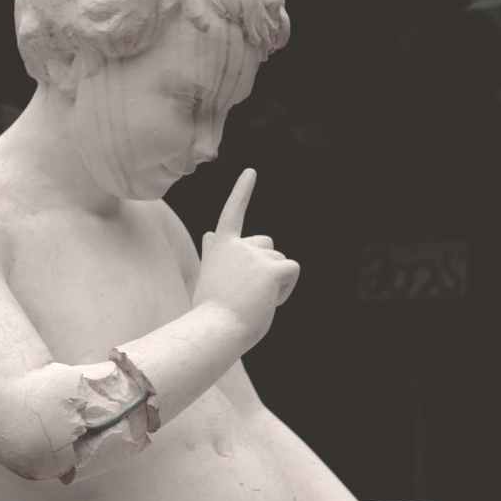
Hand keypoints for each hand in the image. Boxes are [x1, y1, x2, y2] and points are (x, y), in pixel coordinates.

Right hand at [192, 168, 300, 347]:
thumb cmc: (211, 310)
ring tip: (253, 300)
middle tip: (248, 292)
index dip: (242, 191)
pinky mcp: (272, 268)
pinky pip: (291, 271)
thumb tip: (210, 233)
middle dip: (267, 265)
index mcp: (220, 246)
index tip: (251, 172)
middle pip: (268, 244)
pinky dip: (285, 289)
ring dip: (275, 283)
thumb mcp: (208, 275)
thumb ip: (214, 252)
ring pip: (281, 261)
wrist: (214, 329)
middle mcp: (237, 244)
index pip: (232, 213)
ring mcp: (255, 254)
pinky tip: (268, 301)